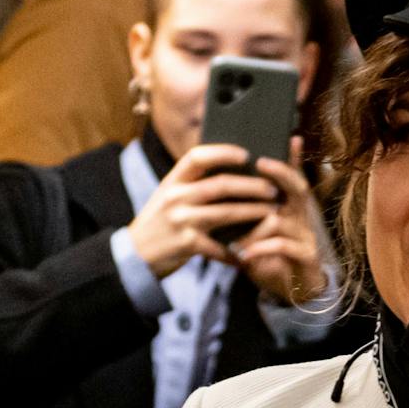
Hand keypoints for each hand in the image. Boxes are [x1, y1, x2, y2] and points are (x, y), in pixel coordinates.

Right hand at [126, 144, 278, 279]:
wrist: (135, 255)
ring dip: (254, 212)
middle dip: (252, 186)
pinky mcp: (187, 245)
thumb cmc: (159, 222)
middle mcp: (176, 197)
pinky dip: (238, 250)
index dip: (223, 152)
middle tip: (273, 188)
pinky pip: (220, 246)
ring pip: (227, 213)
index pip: (198, 156)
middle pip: (221, 185)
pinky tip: (253, 250)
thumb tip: (229, 169)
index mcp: (173, 180)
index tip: (246, 154)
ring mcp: (181, 221)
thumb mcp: (168, 195)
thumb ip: (191, 183)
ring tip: (273, 211)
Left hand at [233, 136, 327, 307]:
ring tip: (236, 237)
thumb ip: (245, 211)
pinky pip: (284, 247)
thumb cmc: (269, 256)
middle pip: (298, 188)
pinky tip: (244, 256)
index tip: (289, 137)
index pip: (291, 176)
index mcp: (289, 207)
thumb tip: (217, 188)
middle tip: (261, 164)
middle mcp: (301, 217)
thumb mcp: (256, 231)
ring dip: (255, 227)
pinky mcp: (306, 257)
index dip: (291, 157)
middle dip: (280, 173)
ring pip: (283, 220)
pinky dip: (261, 249)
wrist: (292, 290)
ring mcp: (306, 236)